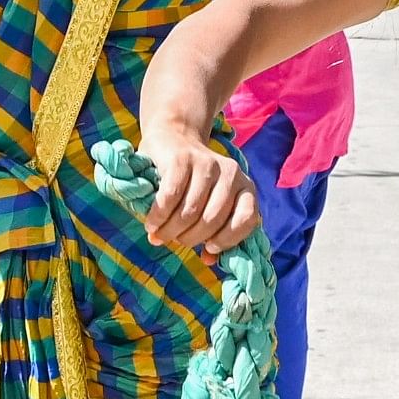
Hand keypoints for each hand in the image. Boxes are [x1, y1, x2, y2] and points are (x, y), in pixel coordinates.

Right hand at [137, 130, 260, 256]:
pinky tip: (151, 223)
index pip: (247, 219)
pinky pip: (170, 198)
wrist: (172, 138)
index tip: (208, 248)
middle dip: (189, 238)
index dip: (227, 239)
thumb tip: (209, 260)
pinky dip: (159, 216)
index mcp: (244, 186)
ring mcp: (207, 163)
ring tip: (158, 235)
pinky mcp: (182, 159)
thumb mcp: (208, 204)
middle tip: (172, 241)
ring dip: (170, 230)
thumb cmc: (191, 181)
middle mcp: (231, 173)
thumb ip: (214, 231)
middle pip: (212, 219)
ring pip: (190, 211)